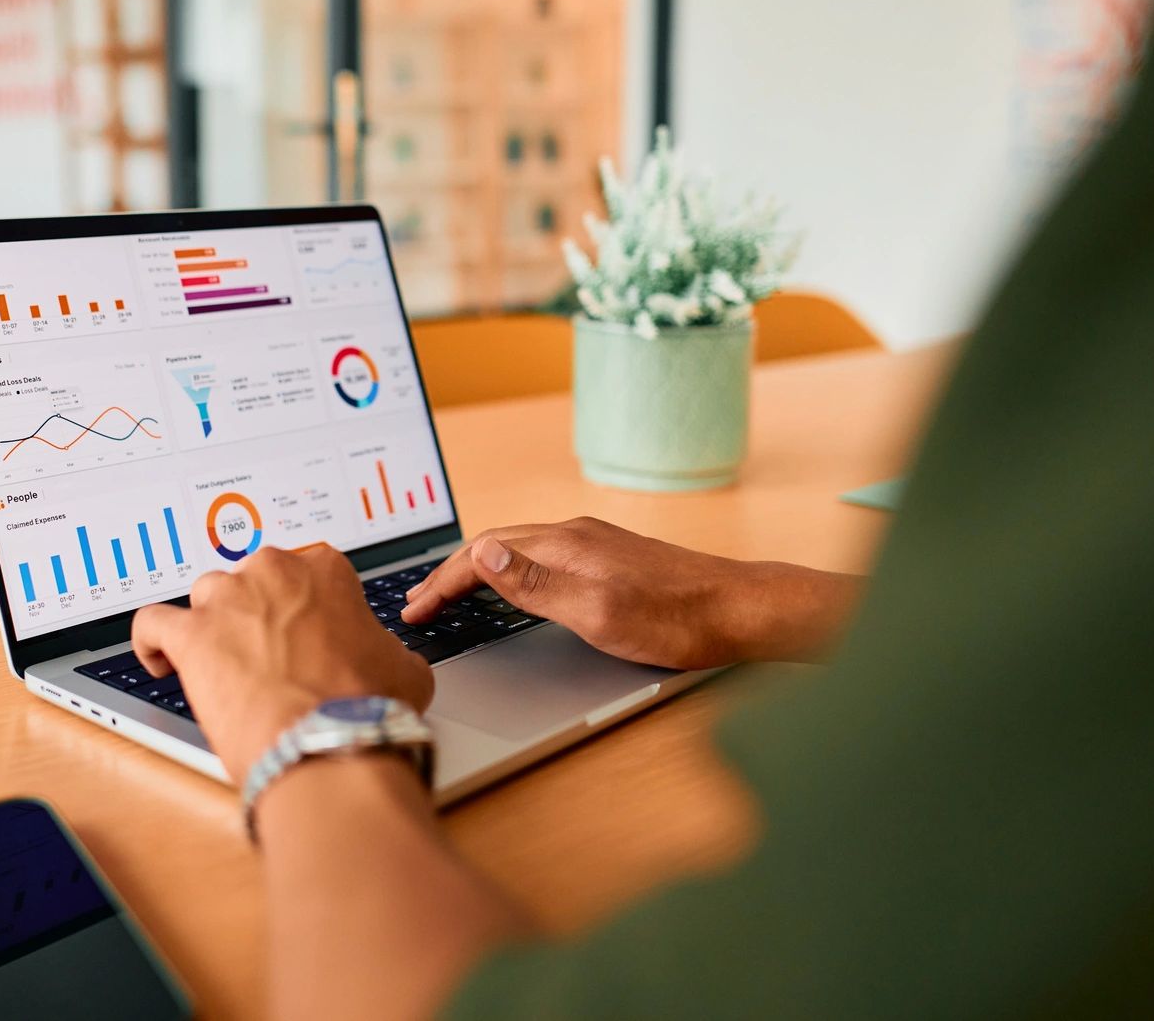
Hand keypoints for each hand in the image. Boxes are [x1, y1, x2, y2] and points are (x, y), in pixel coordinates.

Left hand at [131, 545, 434, 781]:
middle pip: (249, 581)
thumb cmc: (366, 708)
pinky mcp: (190, 636)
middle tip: (267, 657)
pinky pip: (152, 624)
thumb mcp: (403, 666)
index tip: (301, 634)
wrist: (330, 745)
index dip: (300, 609)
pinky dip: (153, 642)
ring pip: (204, 597)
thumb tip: (387, 659)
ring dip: (210, 626)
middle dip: (255, 615)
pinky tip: (163, 661)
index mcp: (324, 570)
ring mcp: (227, 600)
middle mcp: (272, 573)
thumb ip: (383, 646)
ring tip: (220, 666)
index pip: (302, 573)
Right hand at [401, 517, 863, 669]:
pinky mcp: (612, 559)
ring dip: (480, 571)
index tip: (414, 609)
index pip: (483, 554)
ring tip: (454, 595)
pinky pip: (543, 558)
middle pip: (496, 547)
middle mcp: (575, 535)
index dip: (442, 582)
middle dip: (452, 573)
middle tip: (420, 601)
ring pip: (519, 551)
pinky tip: (516, 590)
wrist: (738, 611)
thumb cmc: (674, 619)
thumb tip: (482, 554)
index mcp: (564, 544)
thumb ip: (535, 583)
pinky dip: (511, 573)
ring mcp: (595, 545)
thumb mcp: (595, 611)